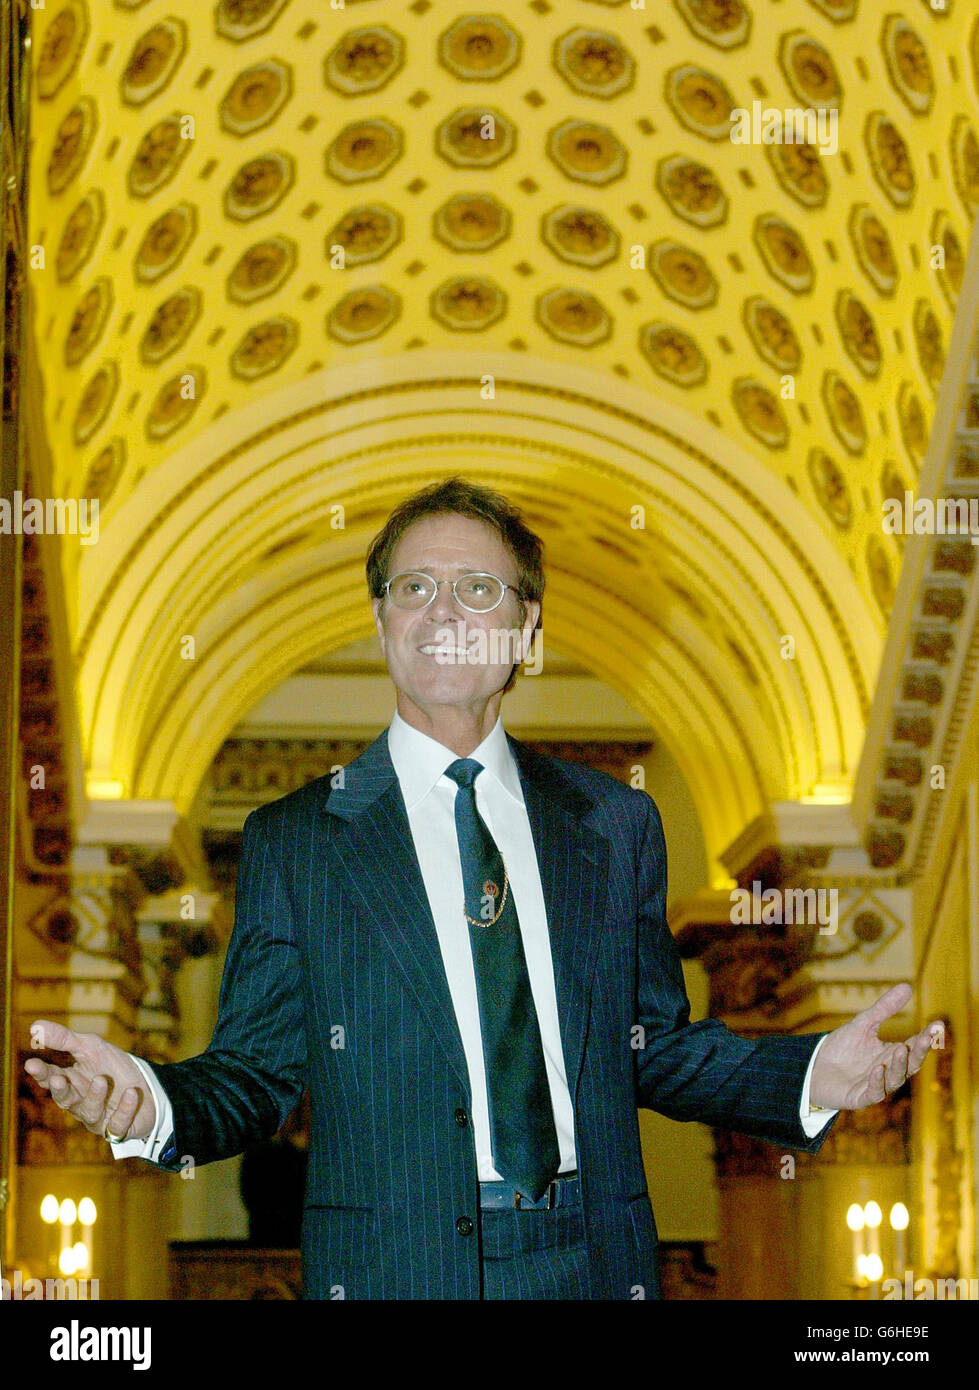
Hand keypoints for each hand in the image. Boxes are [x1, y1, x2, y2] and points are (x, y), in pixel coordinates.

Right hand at [24, 1019, 155, 1141]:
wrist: (147, 1085)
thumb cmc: (113, 1066)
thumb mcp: (91, 1047)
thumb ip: (64, 1039)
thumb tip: (34, 1025)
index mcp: (71, 1081)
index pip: (50, 1078)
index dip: (41, 1072)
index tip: (31, 1063)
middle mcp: (80, 1102)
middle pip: (64, 1100)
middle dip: (60, 1091)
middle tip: (59, 1079)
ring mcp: (97, 1118)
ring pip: (89, 1113)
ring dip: (95, 1097)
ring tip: (101, 1079)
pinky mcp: (118, 1129)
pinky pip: (117, 1124)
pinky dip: (124, 1109)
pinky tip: (130, 1093)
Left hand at [810, 984, 941, 1111]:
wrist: (814, 1067)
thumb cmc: (842, 1047)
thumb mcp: (863, 1023)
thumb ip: (884, 1009)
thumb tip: (908, 986)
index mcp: (891, 1055)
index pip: (914, 1046)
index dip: (926, 1037)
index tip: (937, 1024)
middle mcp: (888, 1072)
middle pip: (910, 1064)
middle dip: (918, 1051)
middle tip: (925, 1037)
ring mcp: (875, 1086)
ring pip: (895, 1079)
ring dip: (899, 1065)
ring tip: (900, 1049)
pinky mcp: (859, 1097)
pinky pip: (873, 1093)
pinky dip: (877, 1082)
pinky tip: (878, 1068)